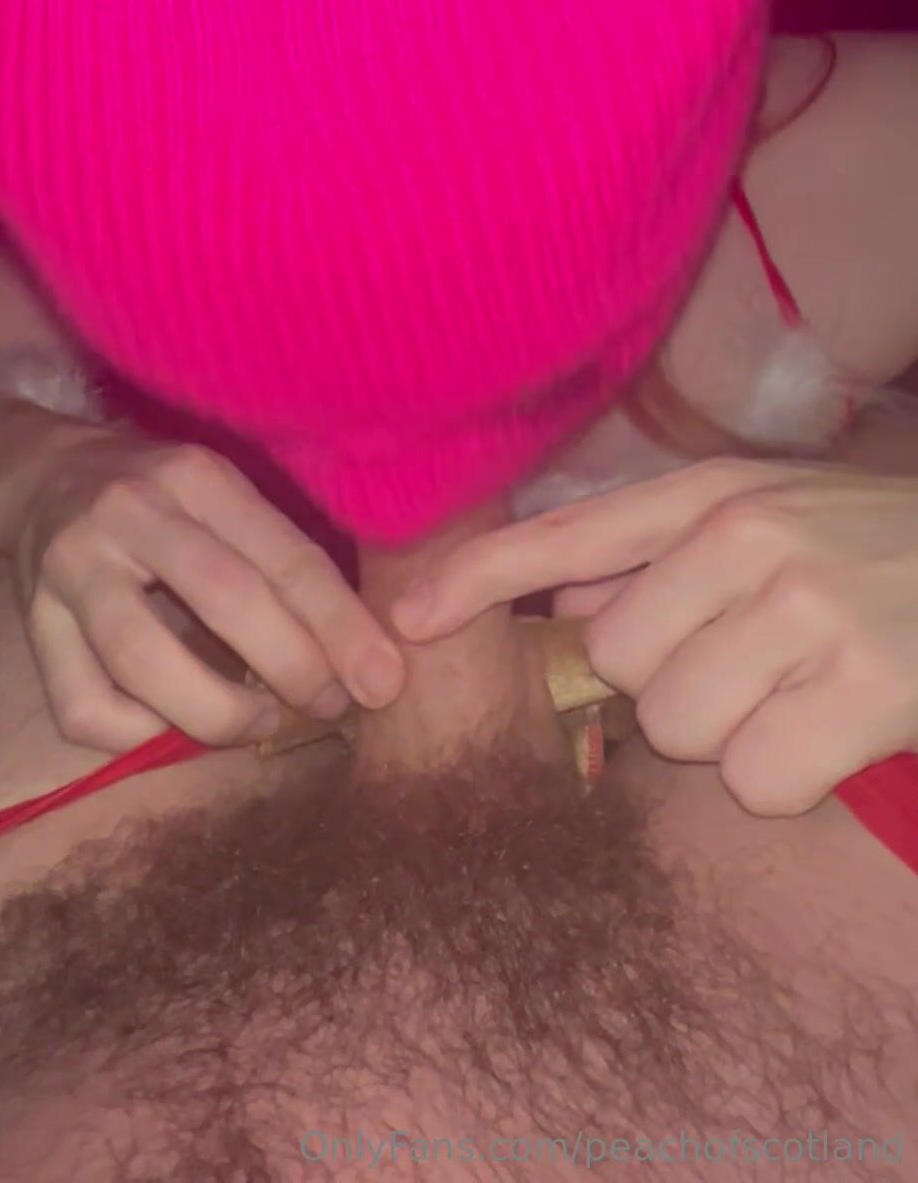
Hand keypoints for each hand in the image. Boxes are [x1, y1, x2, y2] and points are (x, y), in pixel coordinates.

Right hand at [0, 419, 404, 751]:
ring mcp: (69, 571)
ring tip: (259, 723)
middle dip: (290, 665)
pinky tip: (173, 726)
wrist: (41, 474)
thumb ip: (280, 556)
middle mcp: (128, 513)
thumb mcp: (222, 493)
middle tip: (330, 705)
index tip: (384, 681)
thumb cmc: (161, 494)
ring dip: (217, 713)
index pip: (280, 552)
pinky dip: (139, 735)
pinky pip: (84, 707)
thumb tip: (361, 650)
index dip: (339, 623)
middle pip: (221, 596)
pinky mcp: (31, 626)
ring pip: (142, 661)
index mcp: (193, 475)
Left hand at [391, 459, 917, 813]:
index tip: (403, 622)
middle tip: (754, 663)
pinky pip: (755, 777)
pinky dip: (789, 776)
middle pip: (617, 664)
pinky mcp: (862, 685)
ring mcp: (805, 607)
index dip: (477, 581)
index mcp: (718, 496)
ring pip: (678, 726)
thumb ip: (666, 554)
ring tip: (799, 690)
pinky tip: (834, 731)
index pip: (568, 536)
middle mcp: (748, 539)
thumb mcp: (776, 515)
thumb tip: (563, 608)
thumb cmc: (881, 550)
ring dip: (731, 736)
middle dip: (670, 685)